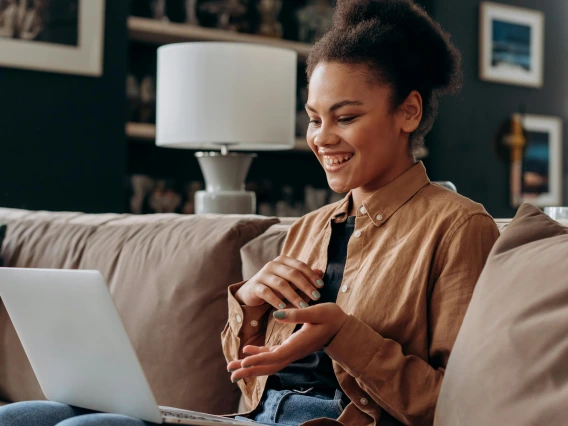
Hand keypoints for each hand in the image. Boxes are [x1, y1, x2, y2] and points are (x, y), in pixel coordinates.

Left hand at [227, 303, 347, 381]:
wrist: (342, 327)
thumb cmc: (331, 317)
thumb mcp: (317, 311)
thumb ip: (297, 314)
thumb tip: (276, 316)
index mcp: (298, 344)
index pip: (275, 356)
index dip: (259, 359)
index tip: (244, 360)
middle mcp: (293, 352)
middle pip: (268, 366)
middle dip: (249, 369)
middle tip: (230, 372)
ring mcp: (292, 352)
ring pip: (268, 363)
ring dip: (250, 365)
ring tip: (232, 367)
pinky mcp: (291, 348)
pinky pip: (272, 356)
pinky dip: (258, 356)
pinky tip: (247, 352)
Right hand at [234, 255, 324, 309]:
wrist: (251, 292)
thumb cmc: (274, 286)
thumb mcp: (290, 281)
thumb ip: (304, 276)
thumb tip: (321, 272)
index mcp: (282, 260)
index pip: (300, 266)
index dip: (311, 275)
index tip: (321, 286)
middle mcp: (272, 265)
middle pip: (292, 274)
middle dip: (306, 286)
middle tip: (316, 297)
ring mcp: (262, 275)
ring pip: (281, 284)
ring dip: (294, 296)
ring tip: (303, 306)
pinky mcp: (255, 286)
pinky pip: (267, 293)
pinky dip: (276, 300)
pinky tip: (284, 308)